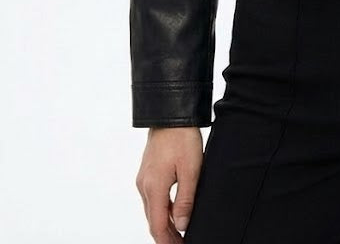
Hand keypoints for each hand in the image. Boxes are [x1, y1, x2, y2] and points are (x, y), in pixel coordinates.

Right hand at [135, 126, 203, 241]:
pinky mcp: (147, 172)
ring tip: (180, 233)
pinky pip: (152, 198)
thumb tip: (182, 225)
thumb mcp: (190, 170)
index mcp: (154, 187)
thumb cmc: (182, 138)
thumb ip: (185, 200)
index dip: (168, 242)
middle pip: (153, 220)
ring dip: (164, 224)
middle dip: (166, 236)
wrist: (170, 114)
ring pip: (152, 210)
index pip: (158, 226)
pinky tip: (173, 212)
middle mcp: (144, 186)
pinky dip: (162, 210)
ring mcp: (144, 179)